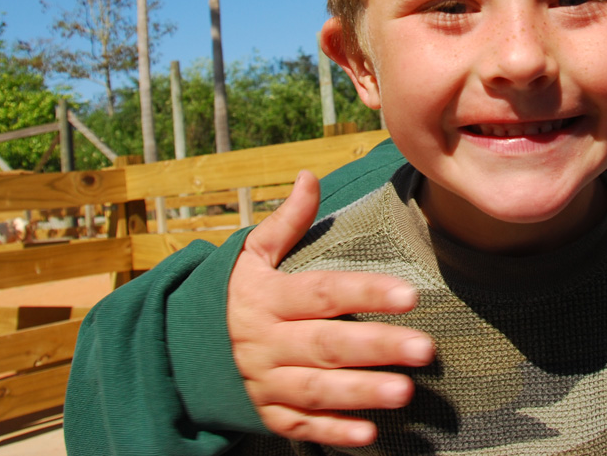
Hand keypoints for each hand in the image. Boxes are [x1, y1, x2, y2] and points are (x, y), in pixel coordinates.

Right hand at [227, 170, 434, 445]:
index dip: (365, 292)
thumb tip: (310, 176)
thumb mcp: (252, 255)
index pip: (322, 293)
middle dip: (377, 348)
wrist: (180, 349)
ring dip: (361, 393)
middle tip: (426, 349)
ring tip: (406, 392)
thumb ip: (287, 222)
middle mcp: (268, 342)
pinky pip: (300, 426)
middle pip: (327, 345)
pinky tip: (368, 434)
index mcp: (269, 298)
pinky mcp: (266, 414)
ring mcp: (266, 382)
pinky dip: (332, 433)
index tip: (409, 294)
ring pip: (316, 390)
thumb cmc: (233, 294)